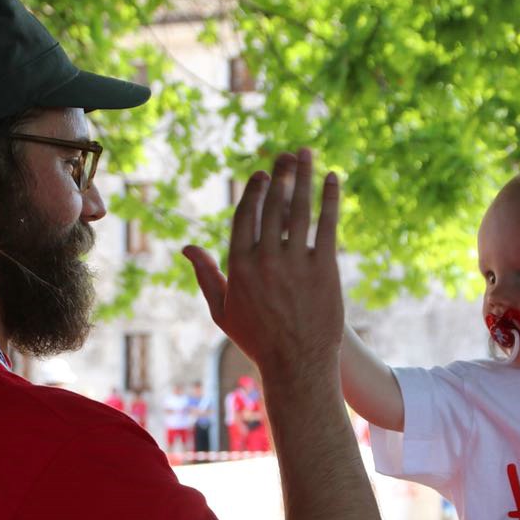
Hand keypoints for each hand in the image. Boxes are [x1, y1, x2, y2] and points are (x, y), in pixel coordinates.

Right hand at [183, 150, 341, 381]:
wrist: (297, 364)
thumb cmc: (257, 339)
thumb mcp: (222, 310)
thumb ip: (205, 274)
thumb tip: (187, 247)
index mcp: (239, 266)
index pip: (246, 215)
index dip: (255, 190)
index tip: (263, 174)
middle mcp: (266, 259)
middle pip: (272, 205)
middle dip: (280, 174)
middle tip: (287, 155)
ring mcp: (296, 263)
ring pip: (299, 209)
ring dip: (304, 176)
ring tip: (307, 154)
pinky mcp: (324, 268)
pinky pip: (327, 225)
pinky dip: (330, 199)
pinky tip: (333, 178)